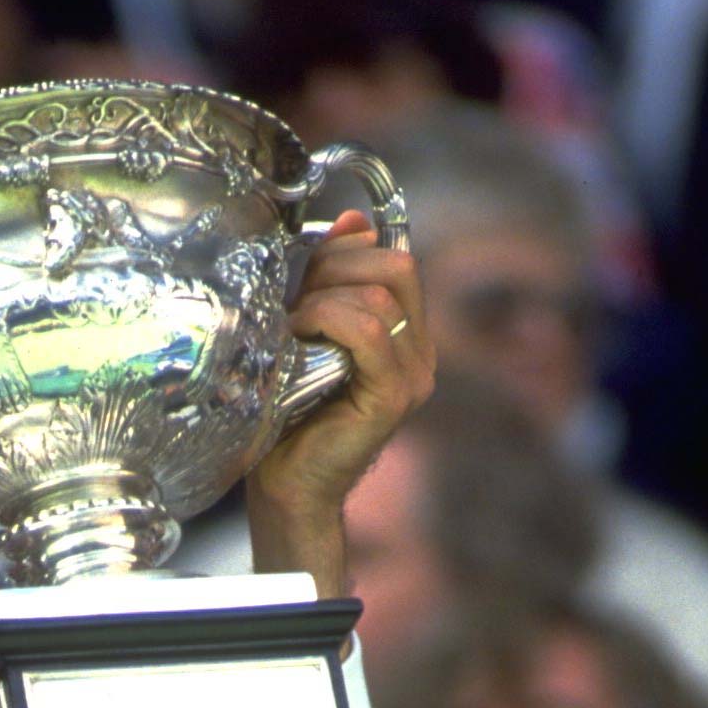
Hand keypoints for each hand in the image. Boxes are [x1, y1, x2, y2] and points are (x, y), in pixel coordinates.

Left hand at [248, 211, 432, 577]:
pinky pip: (367, 332)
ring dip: (324, 298)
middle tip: (295, 293)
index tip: (304, 268)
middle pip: (397, 268)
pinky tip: (299, 337)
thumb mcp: (310, 329)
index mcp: (405, 336)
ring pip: (380, 297)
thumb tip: (353, 221)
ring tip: (291, 324)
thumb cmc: (290, 414)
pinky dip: (328, 321)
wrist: (287, 486)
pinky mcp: (393, 397)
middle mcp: (420, 354)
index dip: (347, 250)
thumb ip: (332, 279)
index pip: (395, 261)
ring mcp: (413, 377)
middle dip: (337, 266)